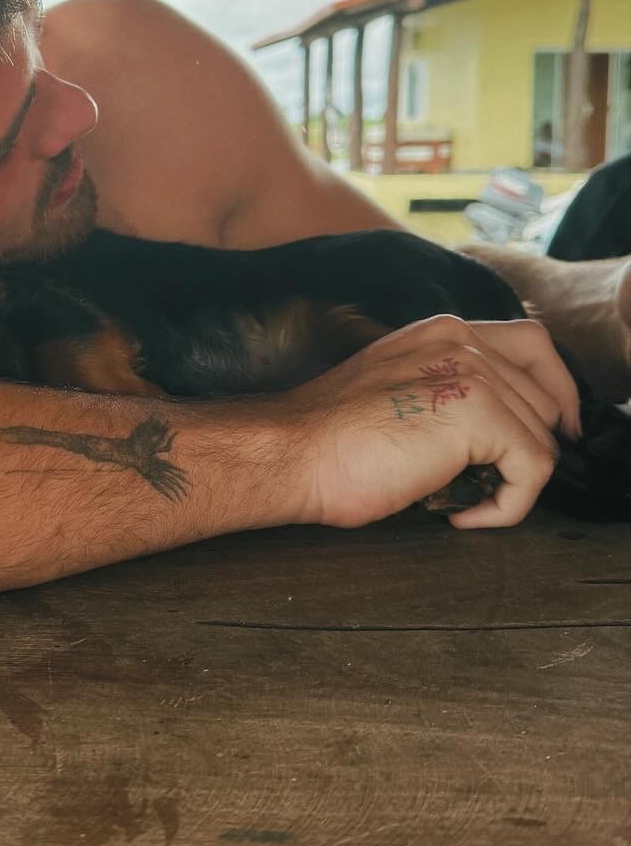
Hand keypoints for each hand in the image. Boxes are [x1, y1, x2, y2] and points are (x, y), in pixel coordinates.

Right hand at [279, 315, 580, 529]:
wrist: (291, 451)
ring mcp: (472, 373)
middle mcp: (460, 339)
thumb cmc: (326, 438)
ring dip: (512, 480)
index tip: (552, 432)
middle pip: (546, 392)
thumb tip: (490, 433)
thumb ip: (441, 389)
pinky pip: (534, 470)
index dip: (554, 390)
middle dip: (533, 443)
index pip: (533, 345)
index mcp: (440, 331)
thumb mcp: (394, 391)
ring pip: (542, 436)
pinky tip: (460, 514)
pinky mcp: (478, 415)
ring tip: (462, 501)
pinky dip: (508, 506)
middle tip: (498, 483)